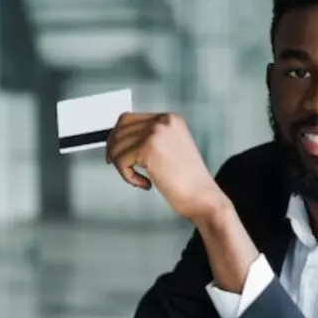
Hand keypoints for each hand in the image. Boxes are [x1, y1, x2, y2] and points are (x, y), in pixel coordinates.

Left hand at [106, 112, 227, 221]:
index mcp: (171, 119)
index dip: (117, 136)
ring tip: (139, 179)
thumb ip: (152, 140)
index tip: (115, 152)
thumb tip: (121, 141)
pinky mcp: (148, 149)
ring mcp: (156, 133)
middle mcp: (163, 122)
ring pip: (118, 146)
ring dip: (123, 166)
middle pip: (120, 128)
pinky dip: (128, 176)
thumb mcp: (172, 150)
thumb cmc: (190, 182)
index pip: (129, 119)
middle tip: (117, 165)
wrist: (204, 198)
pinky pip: (121, 161)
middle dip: (114, 148)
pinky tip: (145, 183)